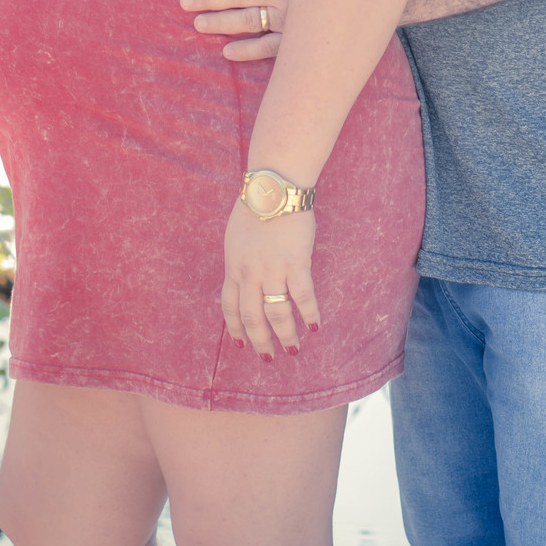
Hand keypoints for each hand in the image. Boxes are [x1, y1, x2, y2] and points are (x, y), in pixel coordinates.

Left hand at [221, 199, 319, 357]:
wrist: (273, 187)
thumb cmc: (255, 203)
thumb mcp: (236, 235)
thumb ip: (240, 259)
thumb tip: (245, 275)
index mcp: (234, 266)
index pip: (230, 306)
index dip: (235, 328)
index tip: (241, 343)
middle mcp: (250, 273)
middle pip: (252, 317)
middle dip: (260, 341)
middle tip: (268, 358)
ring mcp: (273, 269)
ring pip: (277, 313)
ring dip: (285, 335)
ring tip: (293, 349)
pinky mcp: (296, 262)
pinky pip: (303, 296)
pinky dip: (309, 314)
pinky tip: (315, 326)